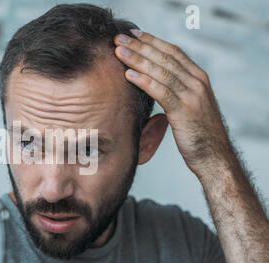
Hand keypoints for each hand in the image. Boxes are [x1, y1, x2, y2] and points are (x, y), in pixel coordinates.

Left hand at [114, 30, 234, 177]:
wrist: (214, 156)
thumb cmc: (198, 133)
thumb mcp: (189, 105)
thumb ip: (176, 90)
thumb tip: (154, 82)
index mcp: (198, 77)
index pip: (173, 51)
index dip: (152, 41)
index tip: (133, 34)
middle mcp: (197, 82)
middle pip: (165, 57)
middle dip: (140, 46)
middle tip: (119, 39)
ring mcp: (192, 95)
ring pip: (161, 71)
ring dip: (138, 60)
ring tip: (119, 53)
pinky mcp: (185, 111)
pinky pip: (161, 92)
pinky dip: (144, 81)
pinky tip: (128, 75)